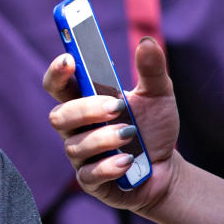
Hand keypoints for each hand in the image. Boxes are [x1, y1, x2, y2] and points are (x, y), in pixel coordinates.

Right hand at [42, 36, 180, 213]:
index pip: (57, 86)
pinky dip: (108, 165)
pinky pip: (89, 174)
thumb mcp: (158, 96)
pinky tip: (127, 160)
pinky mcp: (91, 181)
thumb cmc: (153, 129)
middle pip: (59, 116)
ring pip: (74, 145)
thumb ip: (151, 70)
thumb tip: (147, 42)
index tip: (69, 60)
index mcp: (84, 103)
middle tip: (117, 107)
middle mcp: (76, 129)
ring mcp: (80, 156)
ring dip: (103, 138)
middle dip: (86, 110)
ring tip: (131, 136)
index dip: (57, 73)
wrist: (167, 169)